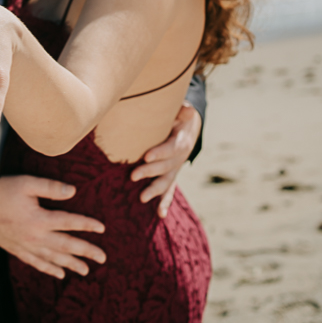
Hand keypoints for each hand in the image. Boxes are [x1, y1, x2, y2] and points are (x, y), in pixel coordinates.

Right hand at [0, 174, 105, 279]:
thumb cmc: (2, 190)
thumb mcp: (27, 183)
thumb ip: (51, 187)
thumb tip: (73, 192)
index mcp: (39, 219)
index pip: (69, 222)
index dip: (87, 225)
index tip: (102, 228)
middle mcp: (35, 237)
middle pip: (66, 246)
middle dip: (86, 253)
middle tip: (103, 259)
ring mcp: (25, 246)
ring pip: (53, 259)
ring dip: (70, 265)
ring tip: (86, 271)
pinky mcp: (16, 250)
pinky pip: (36, 263)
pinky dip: (49, 269)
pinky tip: (59, 274)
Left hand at [130, 102, 200, 218]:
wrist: (189, 129)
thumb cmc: (178, 118)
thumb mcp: (181, 111)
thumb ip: (181, 110)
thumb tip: (185, 107)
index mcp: (181, 142)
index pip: (171, 148)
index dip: (159, 153)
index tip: (146, 156)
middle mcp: (179, 159)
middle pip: (165, 167)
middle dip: (150, 172)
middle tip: (133, 176)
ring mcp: (175, 169)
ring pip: (166, 182)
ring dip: (154, 190)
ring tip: (142, 198)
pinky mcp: (171, 176)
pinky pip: (169, 191)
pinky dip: (165, 203)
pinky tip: (160, 214)